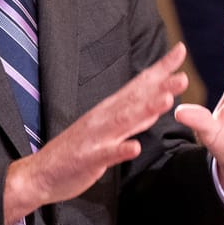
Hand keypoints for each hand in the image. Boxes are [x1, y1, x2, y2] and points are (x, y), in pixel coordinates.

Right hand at [3, 42, 188, 224]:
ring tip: (166, 101)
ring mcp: (96, 138)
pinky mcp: (88, 159)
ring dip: (144, 111)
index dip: (160, 69)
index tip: (180, 50)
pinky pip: (105, 154)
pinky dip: (119, 150)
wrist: (41, 173)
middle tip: (182, 76)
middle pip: (135, 99)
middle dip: (159, 87)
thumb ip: (132, 117)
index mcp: (109, 110)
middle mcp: (103, 118)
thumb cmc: (77, 152)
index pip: (139, 84)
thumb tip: (158, 101)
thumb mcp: (107, 130)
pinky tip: (133, 147)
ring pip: (123, 122)